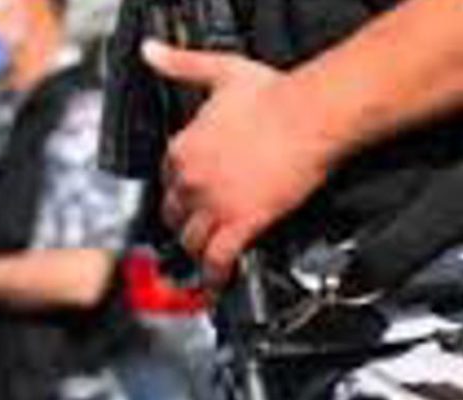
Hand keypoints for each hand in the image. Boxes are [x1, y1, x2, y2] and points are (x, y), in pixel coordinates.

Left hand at [144, 41, 334, 286]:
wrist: (312, 117)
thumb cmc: (275, 96)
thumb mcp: (219, 72)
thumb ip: (181, 64)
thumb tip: (150, 52)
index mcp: (182, 148)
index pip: (167, 179)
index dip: (182, 189)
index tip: (193, 195)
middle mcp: (192, 180)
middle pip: (175, 216)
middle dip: (187, 224)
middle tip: (200, 231)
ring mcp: (215, 205)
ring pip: (193, 241)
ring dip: (200, 252)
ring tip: (208, 261)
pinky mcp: (243, 224)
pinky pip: (219, 260)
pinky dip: (215, 276)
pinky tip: (217, 284)